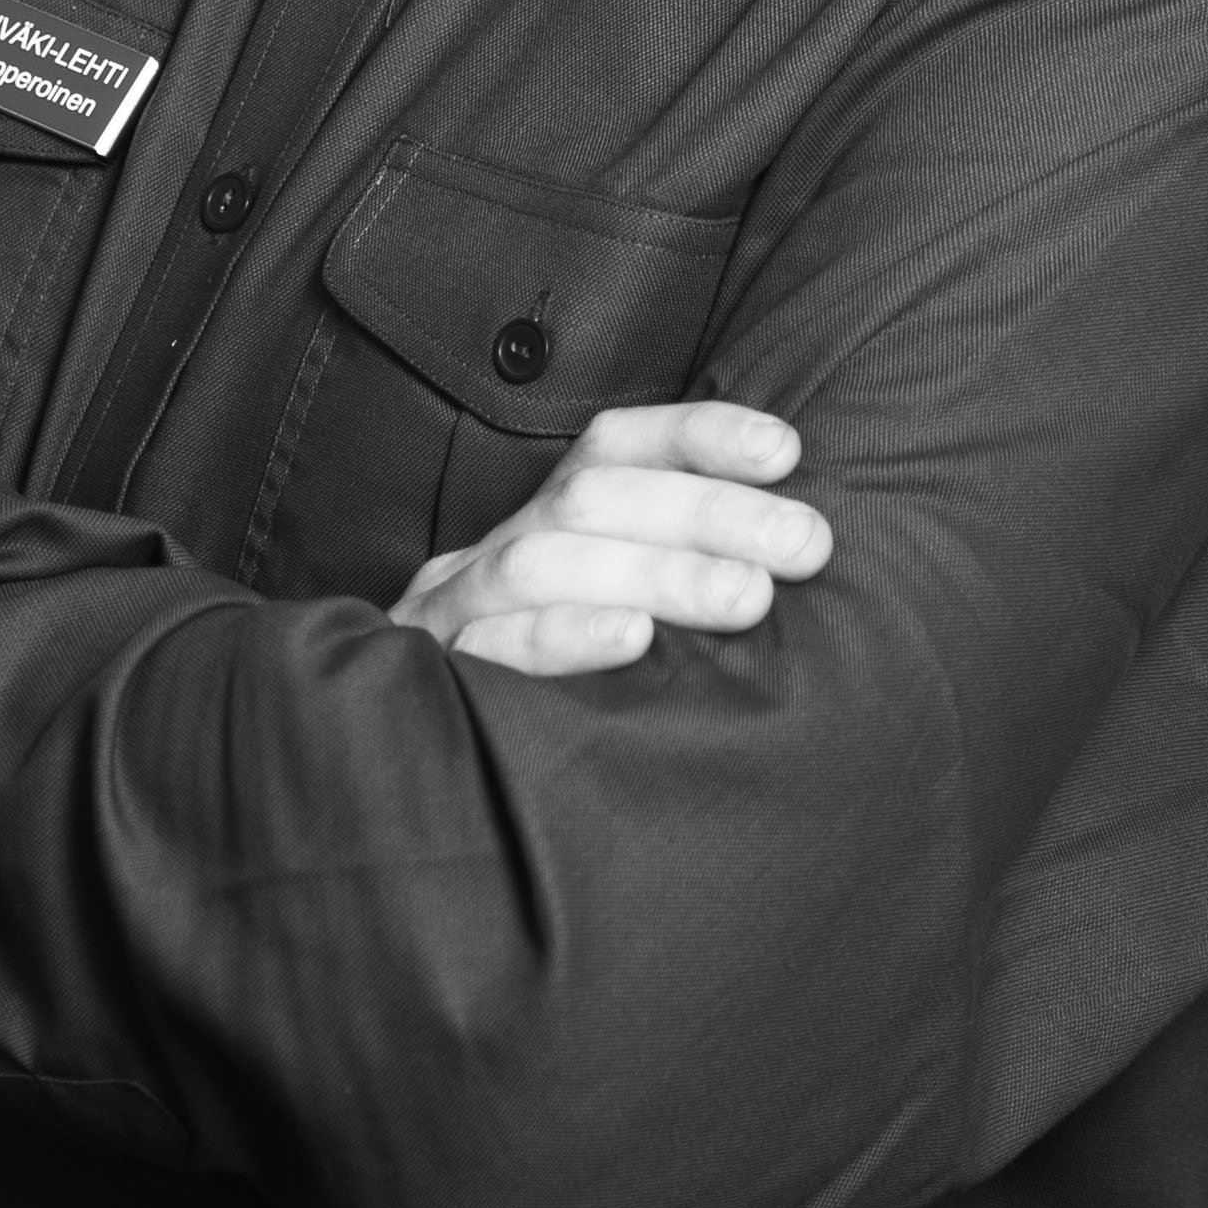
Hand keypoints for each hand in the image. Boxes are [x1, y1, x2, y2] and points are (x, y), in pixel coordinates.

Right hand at [387, 402, 832, 675]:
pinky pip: (487, 647)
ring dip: (656, 572)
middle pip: (591, 499)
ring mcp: (455, 608)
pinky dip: (561, 636)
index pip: (615, 446)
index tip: (784, 454)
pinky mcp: (430, 672)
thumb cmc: (568, 686)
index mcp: (548, 522)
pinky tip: (632, 638)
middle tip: (804, 544)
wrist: (404, 771)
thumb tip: (804, 543)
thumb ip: (686, 574)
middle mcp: (500, 549)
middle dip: (708, 513)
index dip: (698, 436)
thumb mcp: (622, 611)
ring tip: (747, 596)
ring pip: (543, 562)